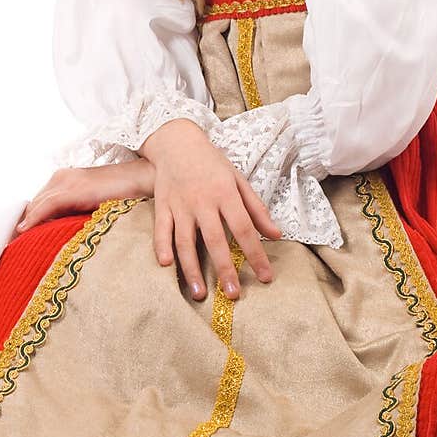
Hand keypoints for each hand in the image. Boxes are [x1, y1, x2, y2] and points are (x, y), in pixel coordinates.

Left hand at [14, 159, 154, 233]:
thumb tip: (54, 232)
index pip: (37, 202)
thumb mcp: (89, 204)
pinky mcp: (73, 189)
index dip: (27, 221)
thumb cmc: (120, 194)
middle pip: (33, 204)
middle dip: (22, 224)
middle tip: (10, 246)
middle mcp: (60, 177)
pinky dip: (33, 219)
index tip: (16, 239)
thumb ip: (71, 212)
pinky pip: (45, 206)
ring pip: (36, 205)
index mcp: (63, 179)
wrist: (141, 179)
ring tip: (12, 244)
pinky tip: (24, 232)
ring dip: (24, 224)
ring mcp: (66, 181)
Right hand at [139, 118, 281, 301]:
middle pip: (215, 239)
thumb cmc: (212, 163)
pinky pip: (161, 230)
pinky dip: (162, 247)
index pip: (244, 228)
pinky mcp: (162, 206)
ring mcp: (180, 204)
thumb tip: (276, 234)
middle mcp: (203, 200)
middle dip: (224, 269)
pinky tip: (167, 265)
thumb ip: (256, 209)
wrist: (177, 142)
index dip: (256, 254)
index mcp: (225, 193)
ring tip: (200, 294)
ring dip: (192, 268)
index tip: (265, 276)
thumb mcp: (238, 180)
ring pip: (185, 241)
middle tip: (233, 294)